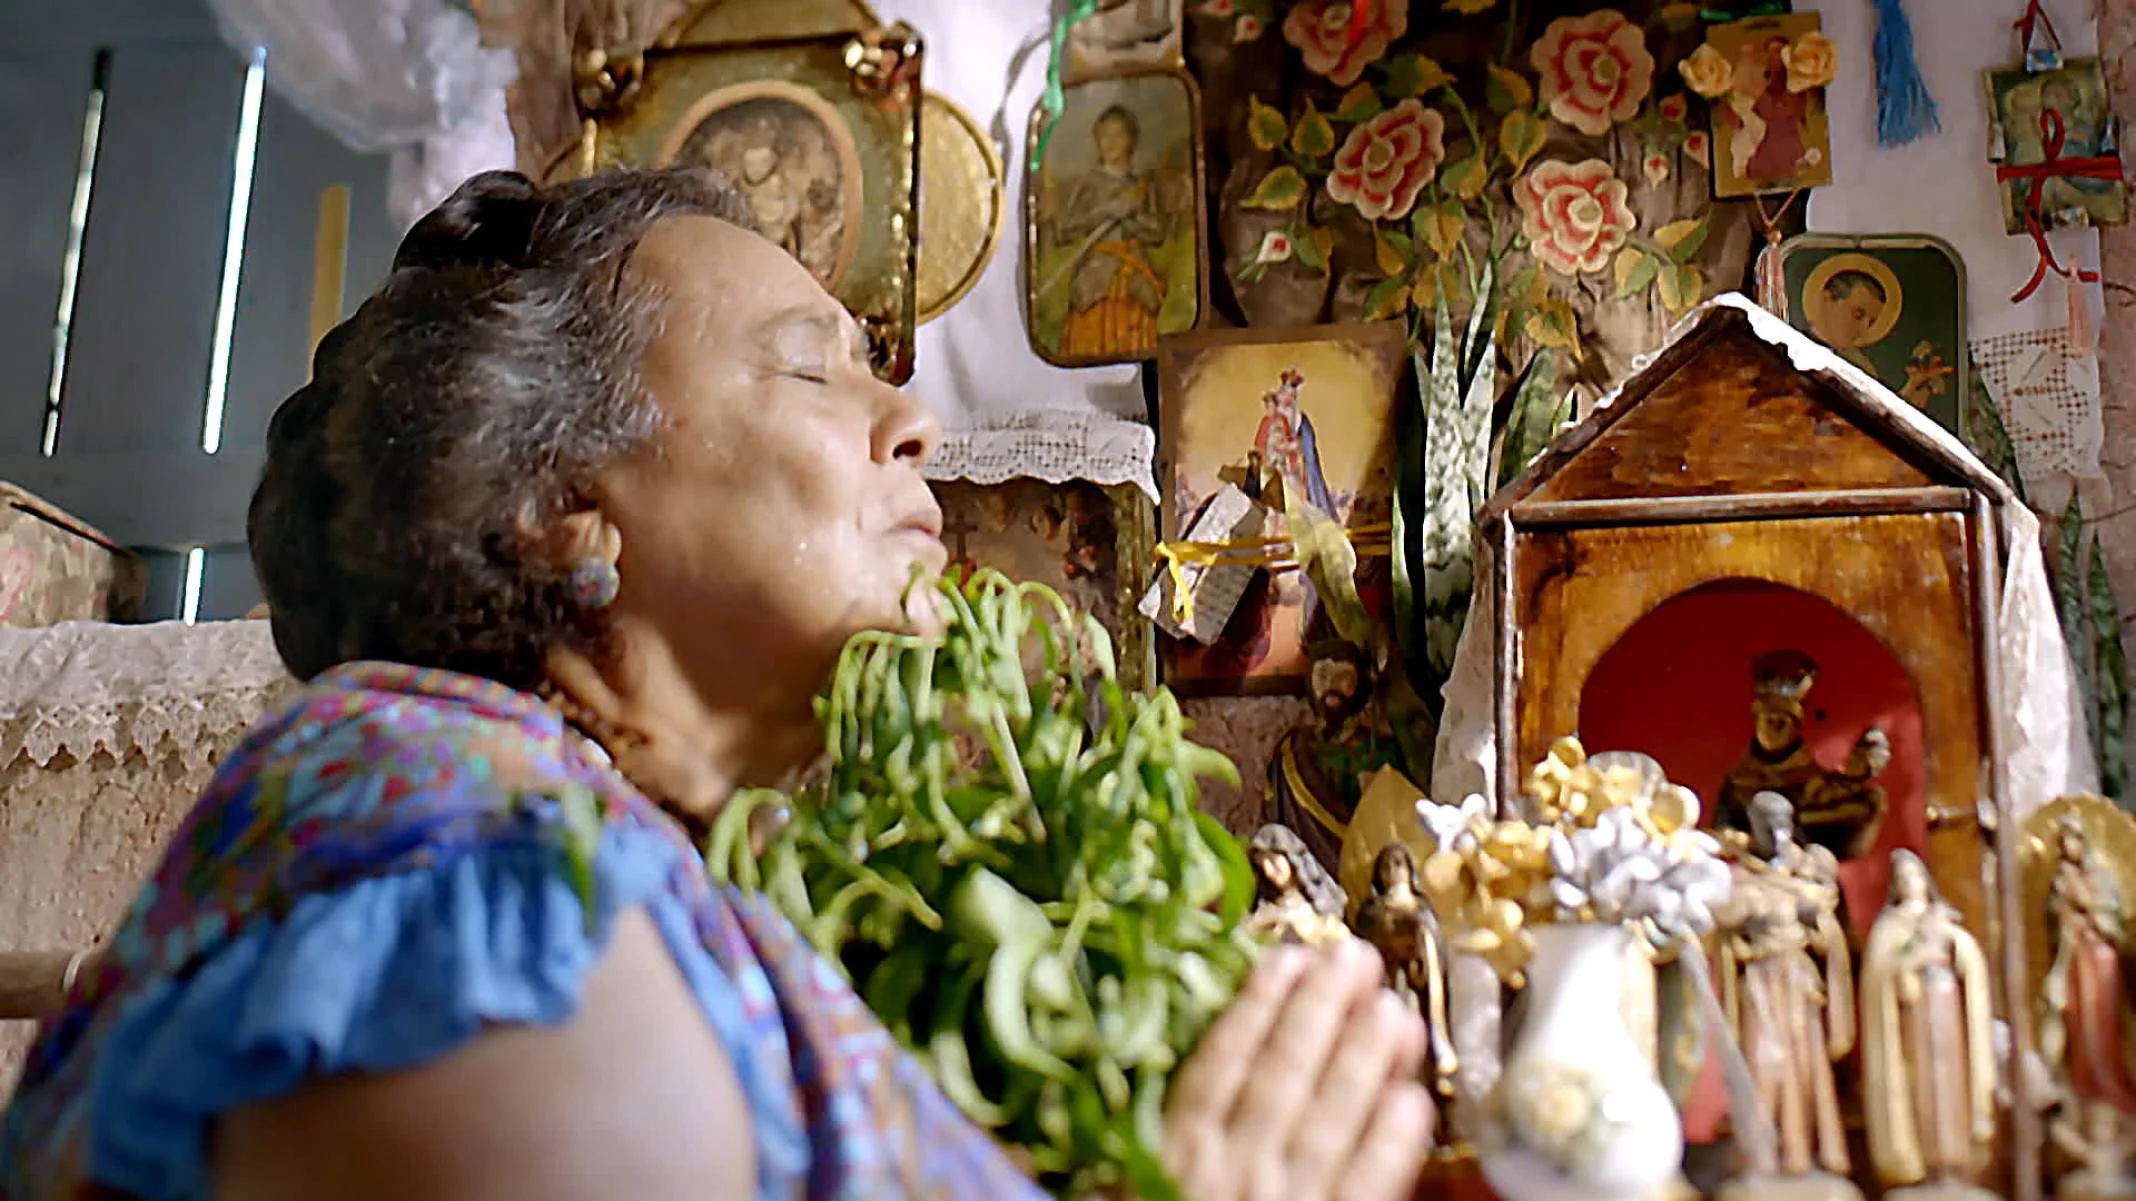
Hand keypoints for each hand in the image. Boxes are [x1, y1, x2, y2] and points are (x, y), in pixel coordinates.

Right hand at [1163, 940, 1432, 1200]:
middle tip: (1354, 958)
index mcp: (1177, 1150)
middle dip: (1321, 1010)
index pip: (1219, 1063)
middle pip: (1280, 1076)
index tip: (1289, 958)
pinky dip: (1389, 1142)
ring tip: (1389, 1006)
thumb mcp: (1142, 1176)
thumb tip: (1174, 1048)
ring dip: (1361, 1058)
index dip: (1256, 1005)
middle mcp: (1232, 1169)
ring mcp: (1285, 1200)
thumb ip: (1165, 1122)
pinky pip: (1365, 1183)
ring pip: (1327, 1119)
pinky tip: (1410, 1099)